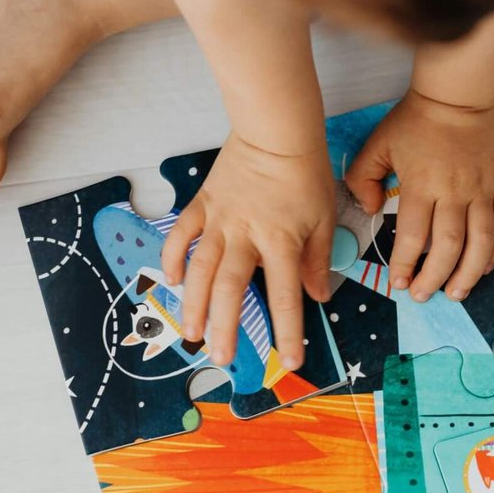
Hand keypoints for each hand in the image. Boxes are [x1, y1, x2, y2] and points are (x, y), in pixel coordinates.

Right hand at [160, 133, 335, 369]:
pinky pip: (181, 235)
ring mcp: (220, 220)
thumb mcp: (323, 218)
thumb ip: (318, 261)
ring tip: (190, 332)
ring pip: (200, 268)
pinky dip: (172, 257)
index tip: (290, 361)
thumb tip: (318, 297)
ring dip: (192, 303)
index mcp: (281, 241)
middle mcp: (246, 235)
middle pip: (231, 288)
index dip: (288, 332)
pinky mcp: (202, 204)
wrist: (275, 131)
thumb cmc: (304, 173)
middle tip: (221, 358)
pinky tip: (170, 281)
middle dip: (226, 326)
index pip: (285, 295)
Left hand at [344, 90, 493, 301]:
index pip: (411, 237)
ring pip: (480, 243)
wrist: (461, 92)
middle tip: (423, 295)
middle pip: (447, 248)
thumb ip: (364, 178)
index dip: (404, 265)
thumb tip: (369, 210)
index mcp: (421, 185)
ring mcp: (483, 190)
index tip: (397, 283)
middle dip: (434, 278)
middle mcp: (454, 193)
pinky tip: (486, 266)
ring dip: (468, 274)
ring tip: (457, 293)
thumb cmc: (417, 117)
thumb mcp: (378, 143)